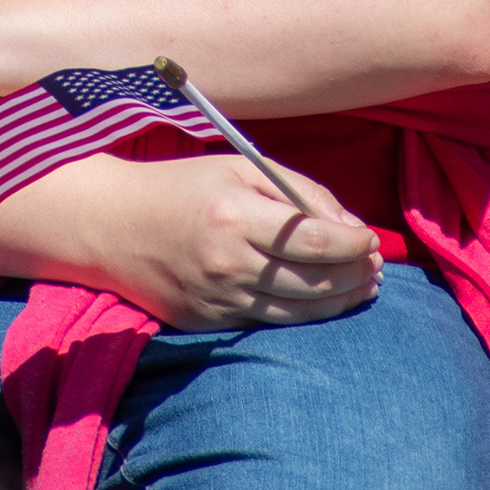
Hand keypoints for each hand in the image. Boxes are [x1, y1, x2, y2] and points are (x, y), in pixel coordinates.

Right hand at [23, 150, 383, 331]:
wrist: (111, 225)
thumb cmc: (182, 187)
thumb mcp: (239, 167)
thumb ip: (299, 191)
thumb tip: (351, 228)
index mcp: (234, 216)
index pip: (312, 240)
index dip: (353, 244)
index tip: (372, 239)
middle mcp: (227, 263)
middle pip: (312, 282)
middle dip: (355, 275)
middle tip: (377, 265)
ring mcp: (217, 299)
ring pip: (298, 312)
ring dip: (340, 301)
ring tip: (364, 286)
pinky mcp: (209, 322)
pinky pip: (270, 323)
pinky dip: (305, 314)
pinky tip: (324, 300)